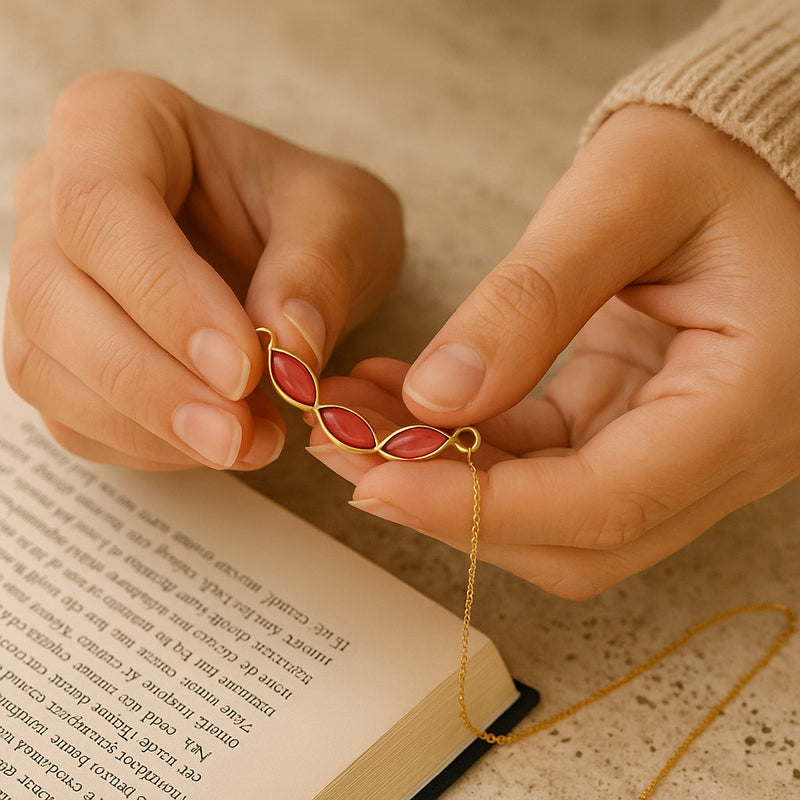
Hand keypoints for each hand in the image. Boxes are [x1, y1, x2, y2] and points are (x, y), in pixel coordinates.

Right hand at [5, 70, 402, 469]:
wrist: (292, 243)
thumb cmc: (308, 210)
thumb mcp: (343, 217)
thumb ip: (318, 271)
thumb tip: (285, 351)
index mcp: (117, 123)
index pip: (102, 207)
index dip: (165, 297)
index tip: (244, 367)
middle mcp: (56, 196)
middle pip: (53, 296)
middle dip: (150, 383)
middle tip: (239, 435)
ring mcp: (48, 276)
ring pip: (45, 365)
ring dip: (146, 426)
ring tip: (246, 444)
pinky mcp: (61, 349)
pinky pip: (71, 413)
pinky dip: (141, 444)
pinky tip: (211, 445)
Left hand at [309, 105, 799, 598]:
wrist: (762, 157)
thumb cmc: (723, 153)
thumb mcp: (627, 194)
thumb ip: (532, 299)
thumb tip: (436, 398)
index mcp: (750, 401)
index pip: (606, 502)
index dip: (481, 509)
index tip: (374, 482)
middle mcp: (729, 450)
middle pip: (575, 536)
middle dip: (450, 506)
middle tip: (345, 451)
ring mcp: (684, 449)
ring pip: (551, 513)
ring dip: (447, 479)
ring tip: (355, 420)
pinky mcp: (641, 427)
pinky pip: (548, 463)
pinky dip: (472, 447)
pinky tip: (404, 404)